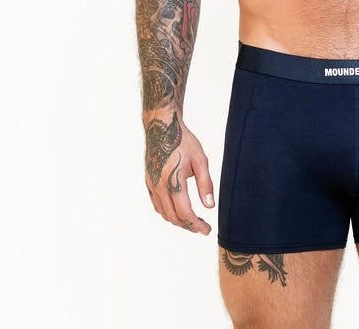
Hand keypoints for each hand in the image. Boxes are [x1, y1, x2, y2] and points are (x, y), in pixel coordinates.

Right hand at [144, 110, 214, 234]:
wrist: (161, 127)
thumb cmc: (183, 141)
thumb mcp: (200, 160)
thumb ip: (205, 184)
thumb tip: (210, 206)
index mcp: (173, 182)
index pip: (185, 213)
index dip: (197, 225)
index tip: (207, 230)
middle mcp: (159, 187)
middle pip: (173, 217)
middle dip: (189, 226)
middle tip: (203, 227)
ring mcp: (151, 185)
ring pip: (164, 214)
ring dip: (178, 221)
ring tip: (193, 220)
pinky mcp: (148, 182)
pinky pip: (157, 205)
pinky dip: (168, 213)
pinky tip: (178, 210)